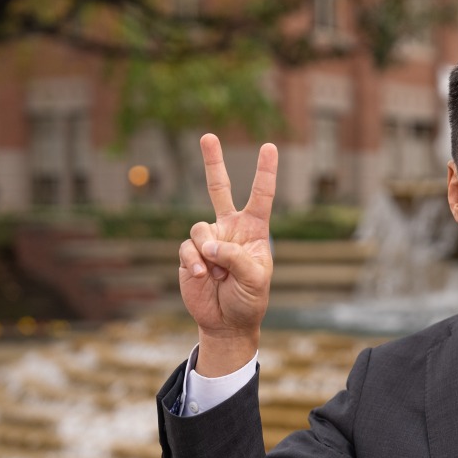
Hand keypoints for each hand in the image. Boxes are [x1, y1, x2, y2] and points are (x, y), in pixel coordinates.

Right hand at [178, 134, 276, 375]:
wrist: (226, 321)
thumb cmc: (249, 299)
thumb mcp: (254, 279)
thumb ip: (235, 257)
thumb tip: (208, 244)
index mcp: (254, 230)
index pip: (261, 196)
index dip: (265, 172)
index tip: (269, 147)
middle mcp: (230, 229)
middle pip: (219, 189)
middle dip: (213, 162)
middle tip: (208, 135)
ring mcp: (208, 239)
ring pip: (200, 228)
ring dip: (209, 253)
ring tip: (219, 274)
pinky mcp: (190, 253)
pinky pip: (188, 248)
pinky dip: (196, 263)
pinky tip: (204, 276)